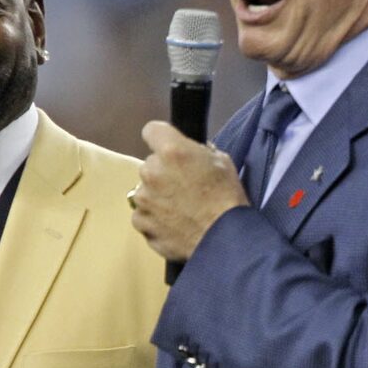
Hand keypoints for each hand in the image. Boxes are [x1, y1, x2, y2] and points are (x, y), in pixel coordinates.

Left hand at [131, 121, 248, 260]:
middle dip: (163, 172)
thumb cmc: (227, 197)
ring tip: (180, 210)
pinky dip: (154, 219)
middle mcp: (151, 171)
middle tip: (183, 186)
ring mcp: (143, 199)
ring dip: (157, 196)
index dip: (161, 139)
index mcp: (172, 151)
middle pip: (150, 164)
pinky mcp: (141, 222)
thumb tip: (189, 153)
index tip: (168, 149)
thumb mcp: (221, 161)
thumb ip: (197, 152)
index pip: (152, 130)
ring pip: (145, 191)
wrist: (224, 237)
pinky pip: (142, 215)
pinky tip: (173, 225)